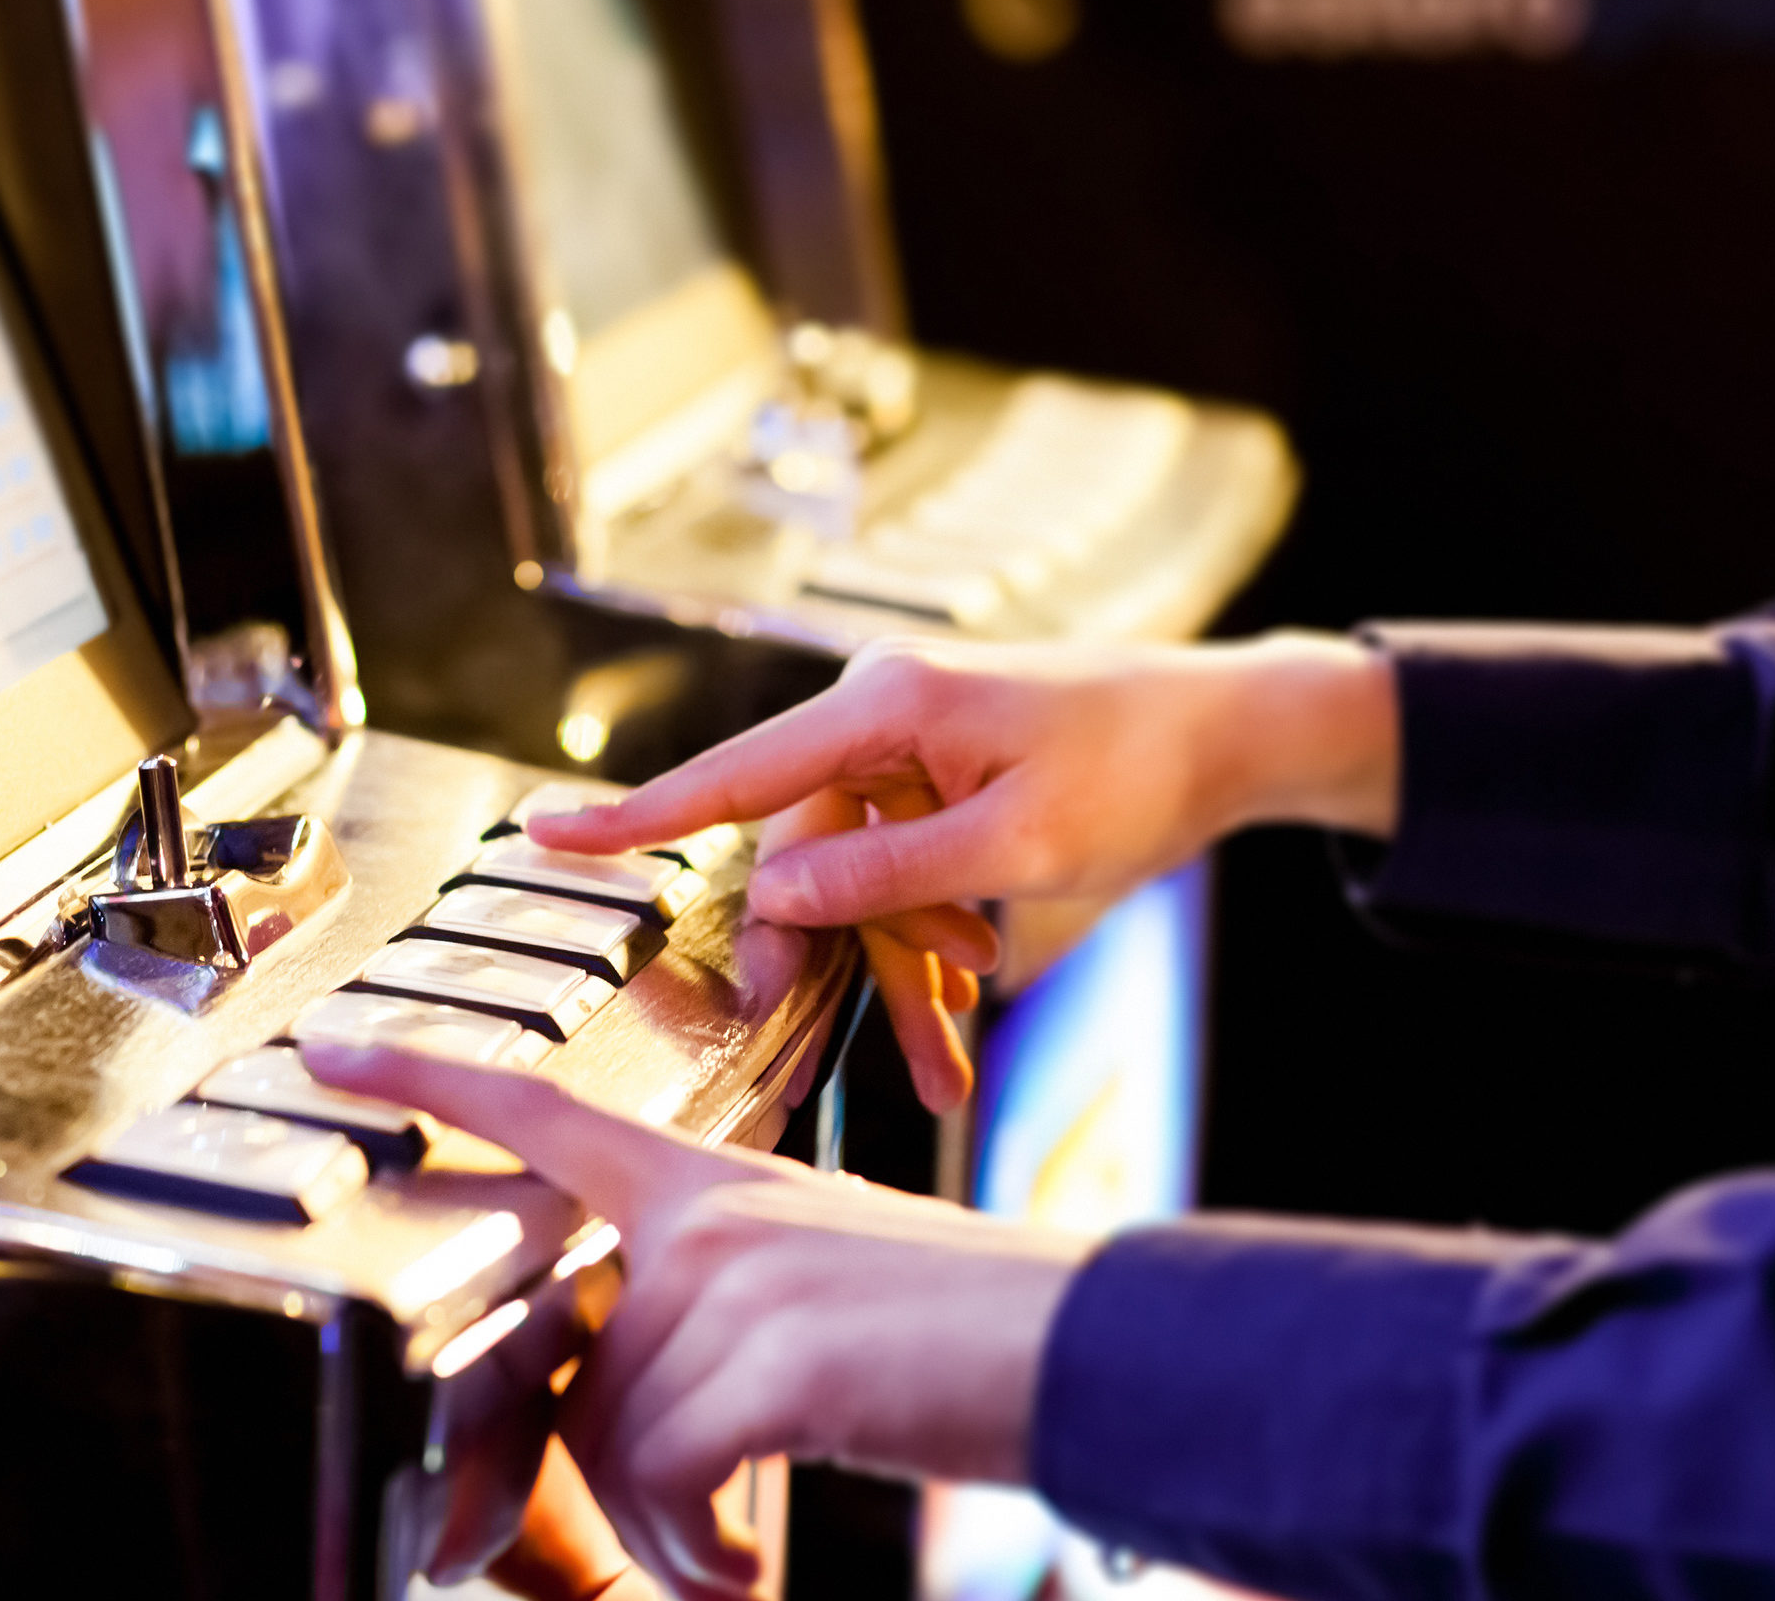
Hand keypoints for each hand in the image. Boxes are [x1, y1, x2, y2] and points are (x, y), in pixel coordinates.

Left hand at [306, 1042, 1094, 1600]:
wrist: (1092, 1350)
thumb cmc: (968, 1335)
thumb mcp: (823, 1293)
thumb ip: (711, 1325)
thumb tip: (625, 1431)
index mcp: (720, 1183)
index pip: (547, 1109)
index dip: (426, 1076)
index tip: (328, 1050)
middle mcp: (713, 1217)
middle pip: (574, 1372)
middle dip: (612, 1486)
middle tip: (687, 1544)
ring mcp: (740, 1280)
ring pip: (616, 1441)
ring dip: (666, 1534)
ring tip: (732, 1556)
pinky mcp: (774, 1357)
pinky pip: (667, 1484)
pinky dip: (695, 1552)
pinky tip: (743, 1568)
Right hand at [532, 635, 1397, 1104]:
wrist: (1230, 736)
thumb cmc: (1136, 770)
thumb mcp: (1020, 847)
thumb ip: (890, 878)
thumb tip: (775, 898)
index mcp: (884, 707)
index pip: (736, 774)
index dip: (637, 817)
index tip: (544, 838)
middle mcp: (879, 719)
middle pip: (804, 859)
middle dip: (835, 964)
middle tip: (830, 1056)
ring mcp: (908, 754)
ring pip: (860, 889)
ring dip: (898, 977)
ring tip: (941, 1067)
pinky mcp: (939, 788)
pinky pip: (903, 882)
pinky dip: (928, 952)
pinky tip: (955, 1030)